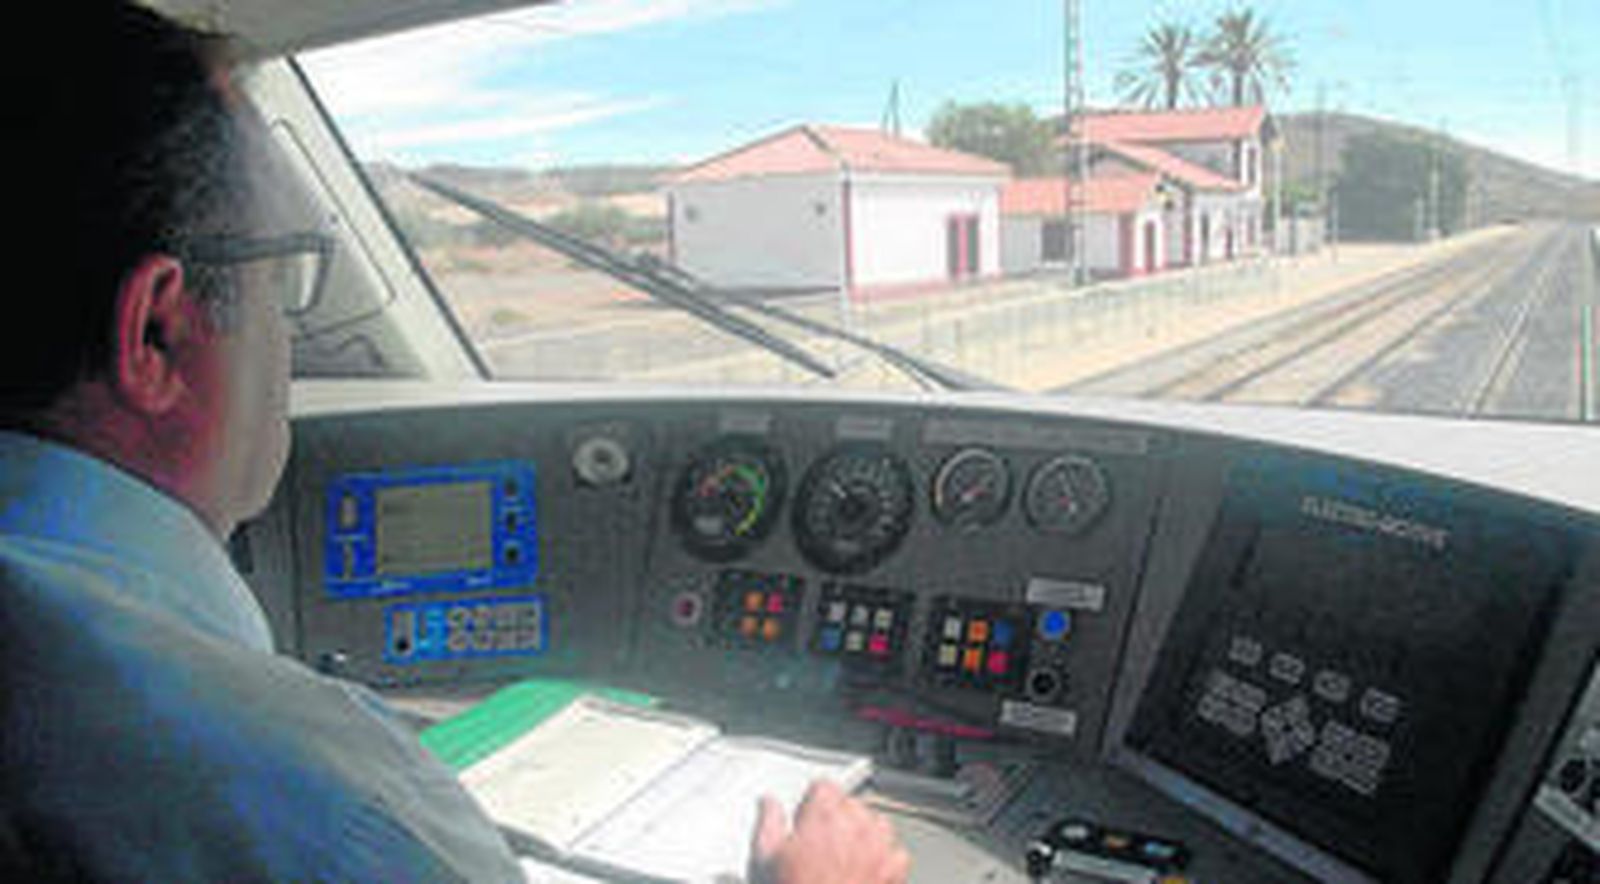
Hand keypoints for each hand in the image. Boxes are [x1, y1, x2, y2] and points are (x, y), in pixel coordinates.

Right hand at [748, 779, 910, 883]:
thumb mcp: (766, 858)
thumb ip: (768, 822)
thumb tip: (768, 805)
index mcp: (823, 815)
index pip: (825, 786)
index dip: (814, 802)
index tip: (809, 816)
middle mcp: (855, 824)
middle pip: (851, 804)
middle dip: (838, 819)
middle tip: (822, 844)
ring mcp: (878, 845)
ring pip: (876, 824)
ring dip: (864, 835)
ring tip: (845, 857)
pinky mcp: (894, 868)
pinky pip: (894, 852)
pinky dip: (884, 859)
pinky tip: (865, 873)